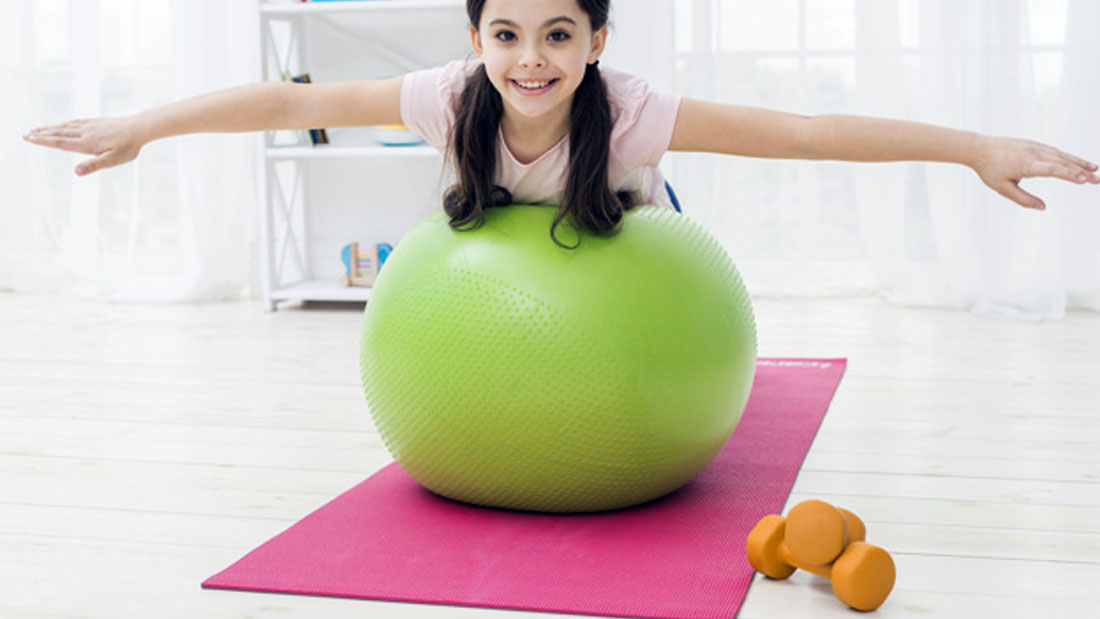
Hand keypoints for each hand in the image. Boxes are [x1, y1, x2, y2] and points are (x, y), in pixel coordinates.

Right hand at [23, 116, 144, 175]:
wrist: (139, 128)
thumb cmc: (127, 147)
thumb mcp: (112, 160)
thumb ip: (94, 165)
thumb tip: (75, 172)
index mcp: (86, 143)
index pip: (60, 142)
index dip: (43, 141)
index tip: (29, 139)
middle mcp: (84, 132)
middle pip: (58, 133)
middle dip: (41, 134)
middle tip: (25, 135)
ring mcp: (89, 125)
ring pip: (64, 126)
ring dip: (49, 128)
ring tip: (37, 129)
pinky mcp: (95, 122)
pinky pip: (74, 122)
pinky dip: (63, 123)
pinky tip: (62, 124)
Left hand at [971, 136, 1098, 209]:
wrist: (979, 148)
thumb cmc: (990, 170)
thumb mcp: (1003, 188)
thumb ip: (1023, 199)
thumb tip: (1043, 207)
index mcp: (1027, 164)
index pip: (1054, 170)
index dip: (1069, 175)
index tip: (1084, 180)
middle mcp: (1035, 153)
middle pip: (1063, 162)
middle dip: (1082, 171)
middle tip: (1097, 180)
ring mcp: (1035, 147)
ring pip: (1061, 155)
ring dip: (1079, 162)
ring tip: (1094, 169)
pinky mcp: (1034, 144)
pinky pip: (1055, 151)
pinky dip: (1068, 157)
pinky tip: (1076, 162)